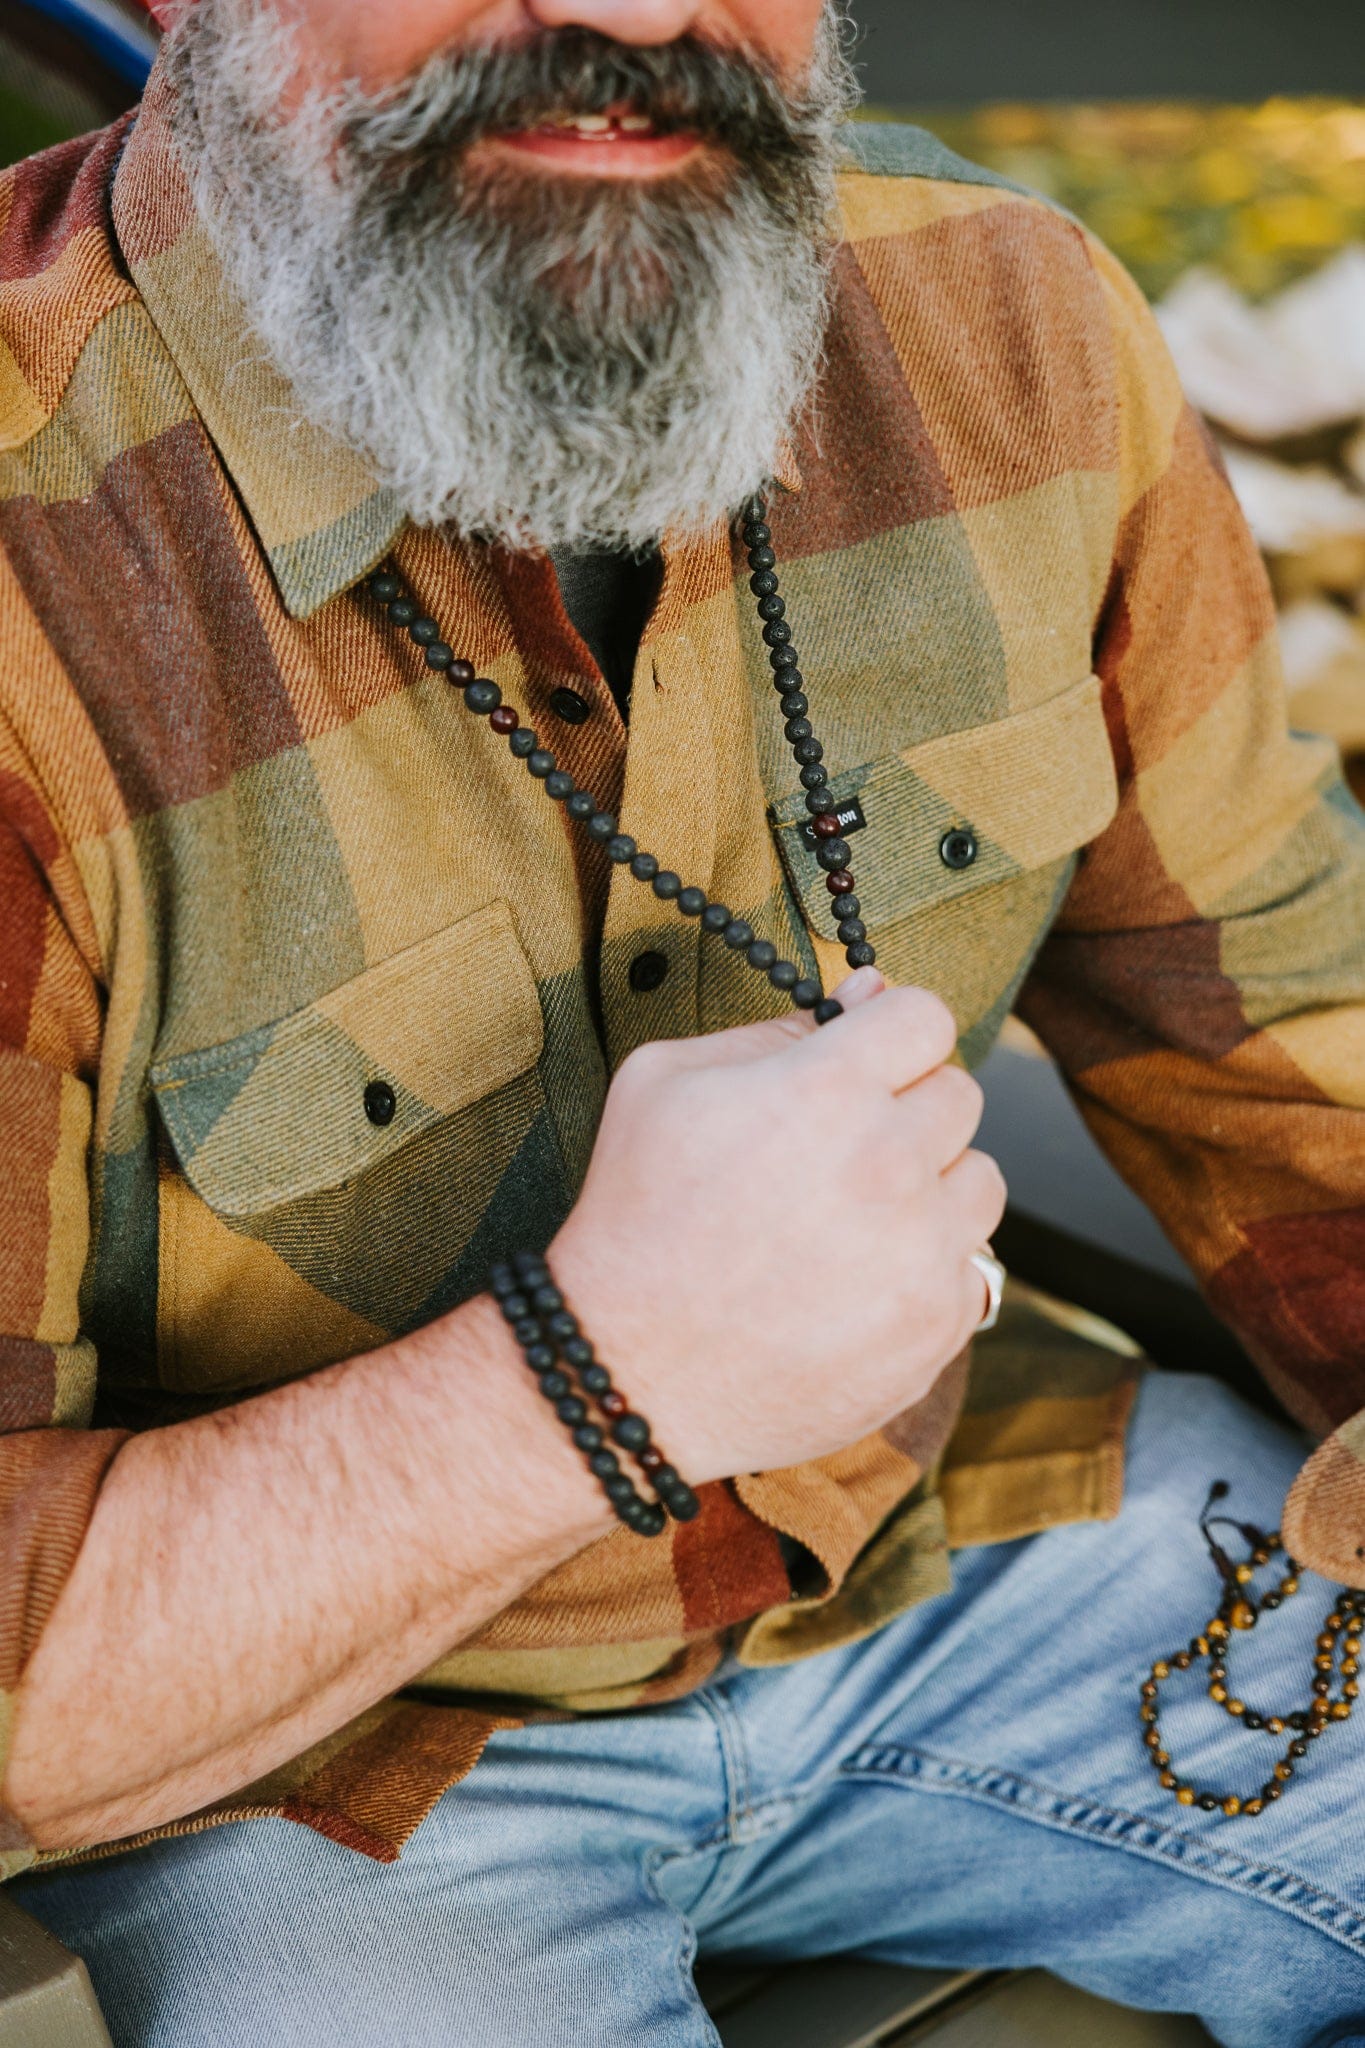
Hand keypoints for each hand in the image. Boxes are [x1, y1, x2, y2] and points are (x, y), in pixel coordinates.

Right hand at [550, 970, 1005, 1486]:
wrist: (627, 1369)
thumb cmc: (635, 1214)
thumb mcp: (665, 1083)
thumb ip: (774, 1029)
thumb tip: (866, 996)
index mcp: (827, 1089)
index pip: (926, 1017)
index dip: (889, 1033)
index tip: (863, 1062)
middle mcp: (891, 1163)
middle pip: (960, 1094)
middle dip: (905, 1108)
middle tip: (837, 1149)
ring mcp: (922, 1251)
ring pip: (982, 1180)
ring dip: (931, 1188)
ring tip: (854, 1218)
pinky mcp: (935, 1326)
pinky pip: (972, 1268)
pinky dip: (925, 1270)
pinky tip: (855, 1283)